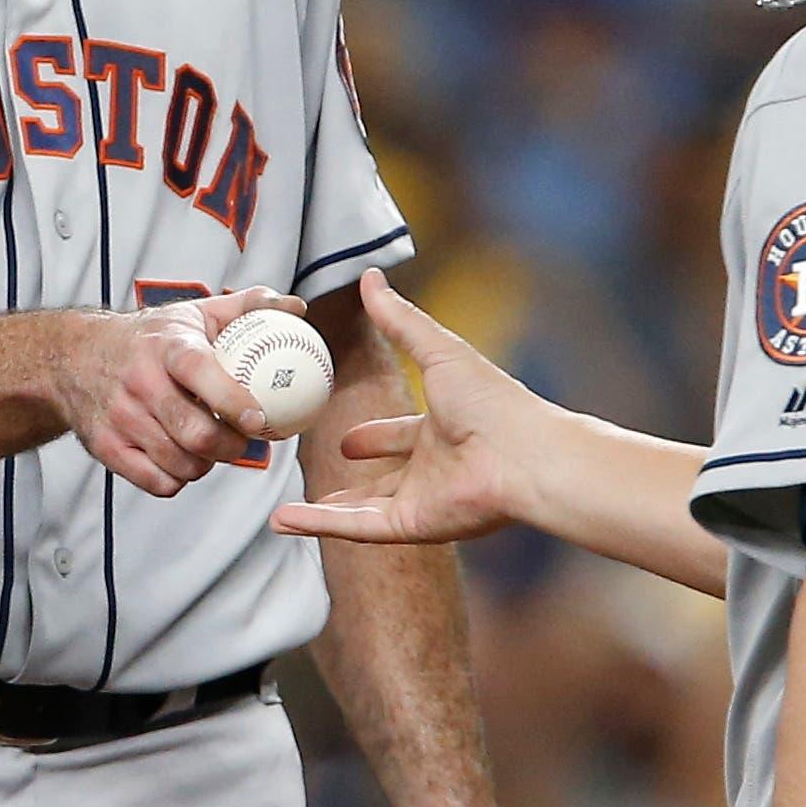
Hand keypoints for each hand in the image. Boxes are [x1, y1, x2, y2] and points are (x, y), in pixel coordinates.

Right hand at [54, 286, 304, 497]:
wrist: (73, 359)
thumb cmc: (149, 338)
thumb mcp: (193, 314)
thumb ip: (247, 307)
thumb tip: (296, 309)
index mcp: (166, 347)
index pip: (201, 375)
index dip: (233, 402)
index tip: (261, 420)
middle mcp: (140, 383)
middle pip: (195, 435)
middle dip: (232, 447)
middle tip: (247, 440)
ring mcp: (121, 419)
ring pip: (181, 464)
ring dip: (207, 464)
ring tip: (213, 447)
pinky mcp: (107, 449)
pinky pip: (158, 483)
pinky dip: (179, 479)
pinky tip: (183, 459)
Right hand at [272, 270, 556, 545]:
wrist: (523, 456)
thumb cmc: (491, 401)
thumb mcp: (437, 350)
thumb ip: (400, 320)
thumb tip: (370, 278)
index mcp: (443, 427)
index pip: (402, 433)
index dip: (376, 435)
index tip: (345, 435)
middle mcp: (434, 466)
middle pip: (386, 476)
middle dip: (357, 478)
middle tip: (326, 475)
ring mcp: (423, 498)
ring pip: (364, 509)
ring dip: (325, 513)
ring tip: (282, 514)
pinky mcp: (414, 524)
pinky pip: (358, 528)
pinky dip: (320, 526)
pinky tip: (282, 521)